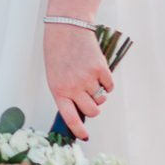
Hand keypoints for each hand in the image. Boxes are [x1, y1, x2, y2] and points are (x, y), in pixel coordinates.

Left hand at [44, 23, 114, 140]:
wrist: (66, 28)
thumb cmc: (58, 53)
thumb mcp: (55, 75)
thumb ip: (66, 92)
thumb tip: (82, 109)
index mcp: (58, 90)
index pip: (70, 117)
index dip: (78, 129)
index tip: (85, 136)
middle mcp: (73, 87)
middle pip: (92, 110)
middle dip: (94, 108)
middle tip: (91, 99)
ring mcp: (88, 78)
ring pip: (101, 98)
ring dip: (99, 93)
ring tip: (90, 78)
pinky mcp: (100, 68)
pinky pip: (109, 86)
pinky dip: (107, 83)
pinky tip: (99, 72)